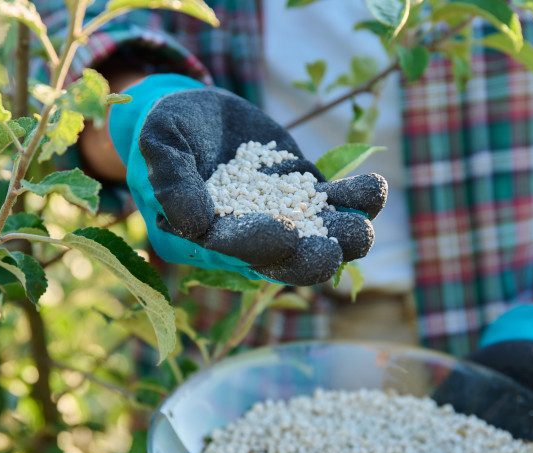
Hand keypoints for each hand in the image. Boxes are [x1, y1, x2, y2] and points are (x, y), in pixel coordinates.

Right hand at [108, 74, 386, 285]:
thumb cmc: (166, 128)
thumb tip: (196, 224)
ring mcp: (281, 215)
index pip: (236, 247)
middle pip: (285, 261)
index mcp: (206, 236)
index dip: (260, 244)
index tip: (286, 236)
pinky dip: (356, 199)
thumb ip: (172, 179)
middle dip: (311, 259)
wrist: (194, 112)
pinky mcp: (303, 192)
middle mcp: (247, 236)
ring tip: (364, 225)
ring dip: (344, 236)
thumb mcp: (159, 141)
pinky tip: (373, 189)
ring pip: (319, 236)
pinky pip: (334, 202)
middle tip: (333, 251)